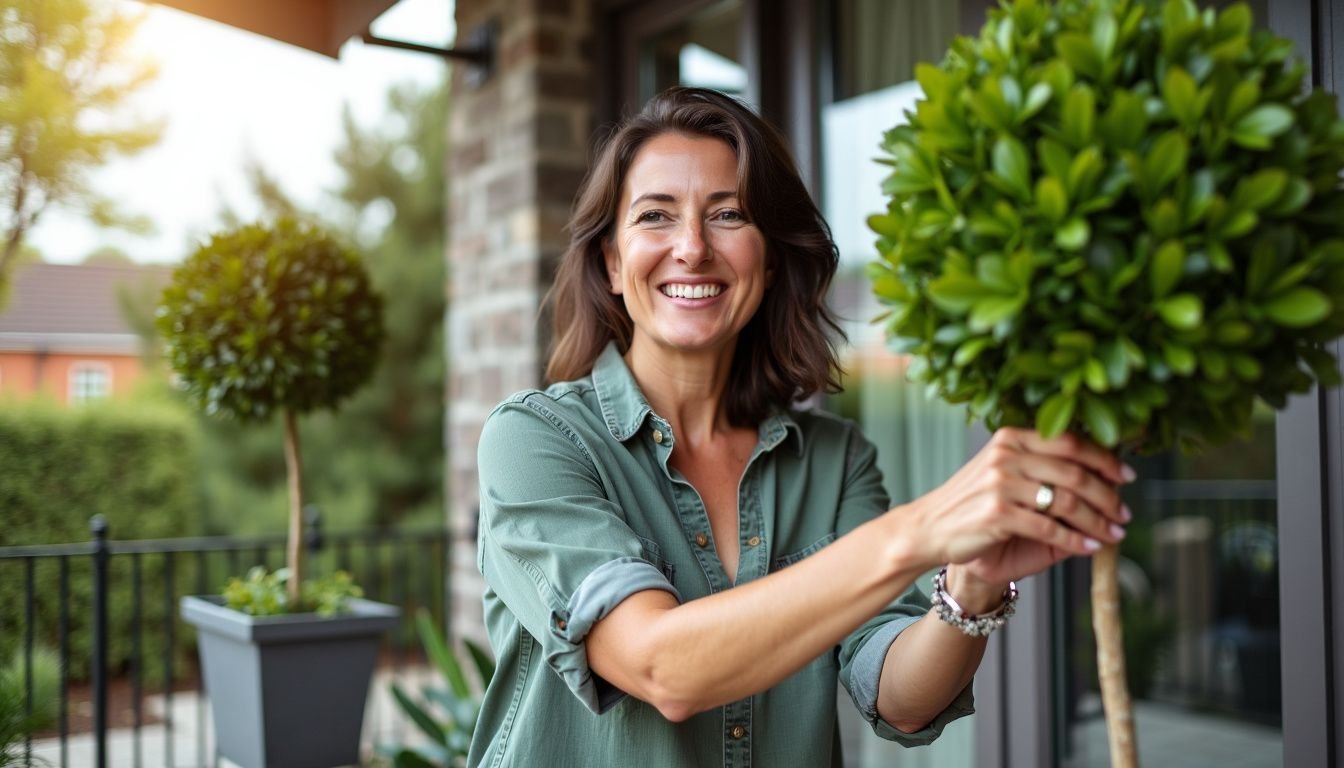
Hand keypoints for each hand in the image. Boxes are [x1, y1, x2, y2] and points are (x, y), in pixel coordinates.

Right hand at [904, 428, 1133, 585]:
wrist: (931, 528)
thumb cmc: (974, 505)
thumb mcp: (1006, 476)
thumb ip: (1046, 474)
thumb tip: (1105, 485)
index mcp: (1011, 438)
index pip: (1070, 442)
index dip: (1104, 459)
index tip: (1126, 477)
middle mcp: (1006, 454)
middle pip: (1074, 471)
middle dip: (1107, 495)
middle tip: (1123, 513)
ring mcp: (1000, 482)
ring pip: (1067, 501)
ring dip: (1097, 521)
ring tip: (1113, 534)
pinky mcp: (997, 513)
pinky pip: (1050, 528)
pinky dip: (1075, 540)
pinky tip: (1088, 547)